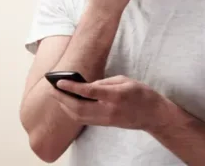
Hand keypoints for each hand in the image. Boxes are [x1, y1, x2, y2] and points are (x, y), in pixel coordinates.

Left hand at [51, 75, 172, 130]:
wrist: (152, 115)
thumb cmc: (141, 94)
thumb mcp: (125, 80)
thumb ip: (104, 82)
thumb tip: (86, 86)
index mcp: (115, 96)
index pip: (89, 92)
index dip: (72, 87)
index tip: (59, 82)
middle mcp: (108, 110)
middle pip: (79, 108)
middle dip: (63, 98)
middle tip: (52, 89)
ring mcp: (106, 120)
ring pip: (79, 116)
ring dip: (65, 106)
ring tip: (57, 95)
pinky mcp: (104, 124)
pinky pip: (84, 119)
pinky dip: (73, 112)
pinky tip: (68, 104)